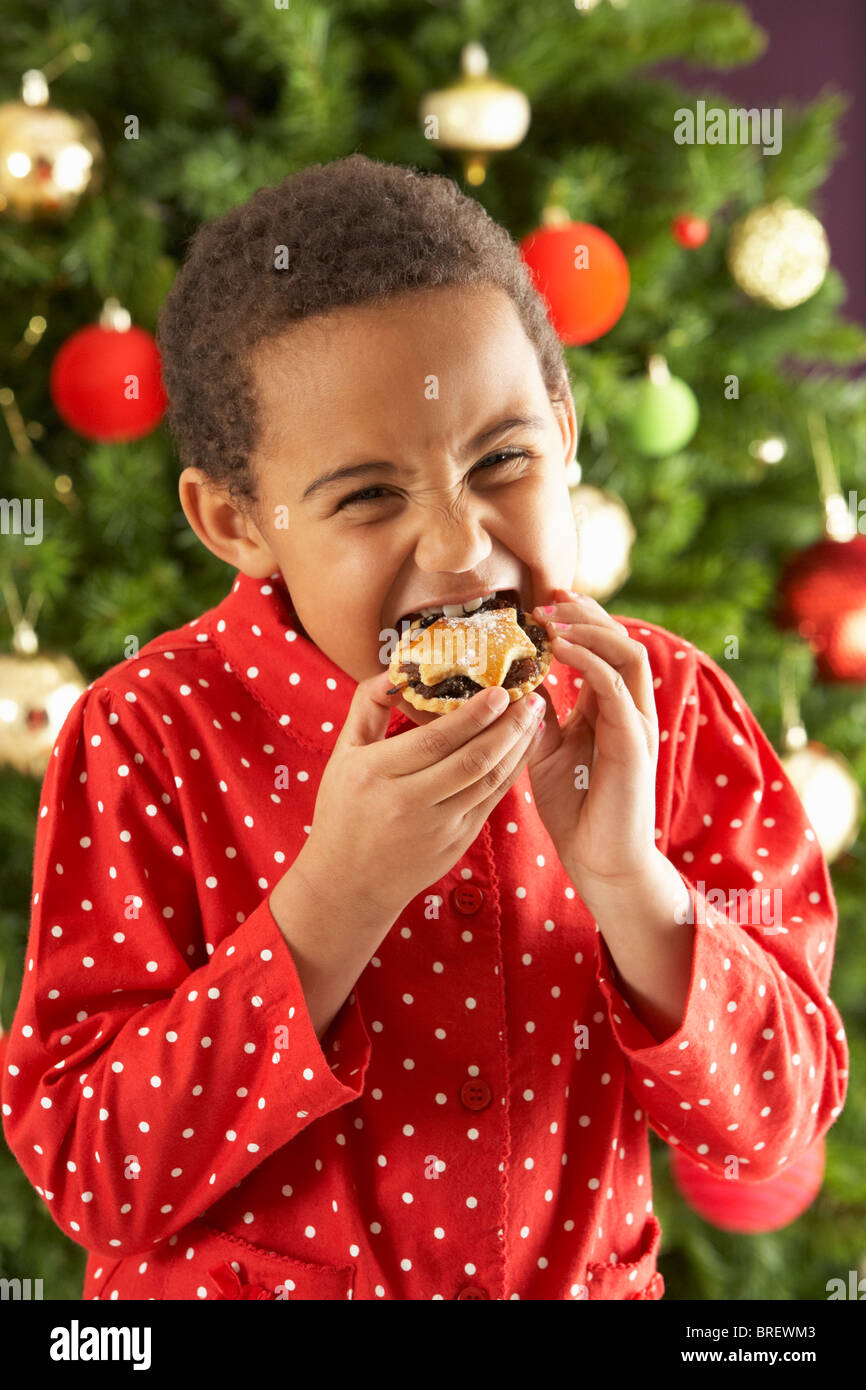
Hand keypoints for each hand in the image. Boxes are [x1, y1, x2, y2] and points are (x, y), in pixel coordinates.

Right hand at [303, 671, 545, 917]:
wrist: (348, 884)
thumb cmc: (344, 810)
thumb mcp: (343, 755)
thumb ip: (367, 708)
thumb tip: (396, 670)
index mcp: (375, 774)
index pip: (433, 741)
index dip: (472, 716)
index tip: (499, 691)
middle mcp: (406, 802)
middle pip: (469, 760)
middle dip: (507, 726)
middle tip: (531, 696)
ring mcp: (435, 827)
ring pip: (487, 781)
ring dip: (517, 747)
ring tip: (535, 716)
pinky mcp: (455, 843)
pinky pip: (491, 801)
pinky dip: (512, 772)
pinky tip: (524, 748)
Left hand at [525, 589, 659, 898]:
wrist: (600, 859)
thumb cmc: (575, 808)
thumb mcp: (546, 749)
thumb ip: (538, 714)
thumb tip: (512, 678)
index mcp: (612, 708)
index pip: (605, 647)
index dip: (580, 619)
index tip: (544, 601)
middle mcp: (630, 708)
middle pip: (622, 639)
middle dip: (586, 613)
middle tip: (547, 598)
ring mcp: (637, 723)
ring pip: (627, 653)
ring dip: (589, 629)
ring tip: (551, 619)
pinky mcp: (634, 742)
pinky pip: (616, 688)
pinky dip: (588, 662)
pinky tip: (558, 650)